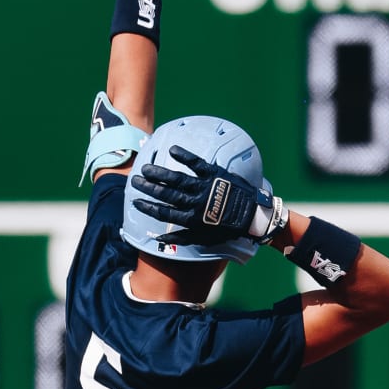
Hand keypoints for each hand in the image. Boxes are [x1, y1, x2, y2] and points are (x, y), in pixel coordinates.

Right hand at [130, 144, 286, 245]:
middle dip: (149, 188)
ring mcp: (204, 187)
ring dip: (160, 173)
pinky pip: (196, 164)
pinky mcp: (214, 174)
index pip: (164, 213)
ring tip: (146, 168)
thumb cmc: (227, 228)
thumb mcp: (204, 238)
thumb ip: (181, 237)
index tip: (136, 201)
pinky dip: (184, 156)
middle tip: (135, 181)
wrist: (252, 215)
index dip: (148, 207)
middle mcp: (195, 202)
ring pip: (177, 179)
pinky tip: (172, 150)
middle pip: (166, 194)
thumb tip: (160, 238)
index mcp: (192, 219)